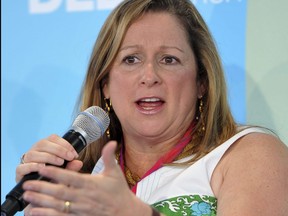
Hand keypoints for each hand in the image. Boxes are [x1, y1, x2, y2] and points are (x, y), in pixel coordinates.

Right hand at [15, 134, 80, 182]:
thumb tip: (78, 162)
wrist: (43, 195)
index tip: (74, 154)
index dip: (64, 144)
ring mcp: (26, 161)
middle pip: (43, 143)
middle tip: (69, 158)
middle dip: (59, 149)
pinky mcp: (19, 173)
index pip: (53, 138)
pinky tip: (42, 167)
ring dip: (48, 156)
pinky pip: (22, 167)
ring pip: (33, 153)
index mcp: (45, 147)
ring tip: (60, 162)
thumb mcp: (65, 173)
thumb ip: (71, 168)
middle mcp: (35, 152)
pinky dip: (32, 166)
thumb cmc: (54, 180)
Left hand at [22, 141, 151, 215]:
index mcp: (90, 184)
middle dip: (42, 187)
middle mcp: (83, 197)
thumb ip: (109, 157)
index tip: (42, 167)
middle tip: (27, 182)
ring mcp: (80, 209)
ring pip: (57, 204)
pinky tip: (35, 212)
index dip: (55, 173)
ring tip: (27, 195)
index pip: (70, 177)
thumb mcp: (115, 172)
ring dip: (41, 200)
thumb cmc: (118, 191)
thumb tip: (112, 142)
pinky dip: (47, 215)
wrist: (124, 211)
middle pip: (59, 191)